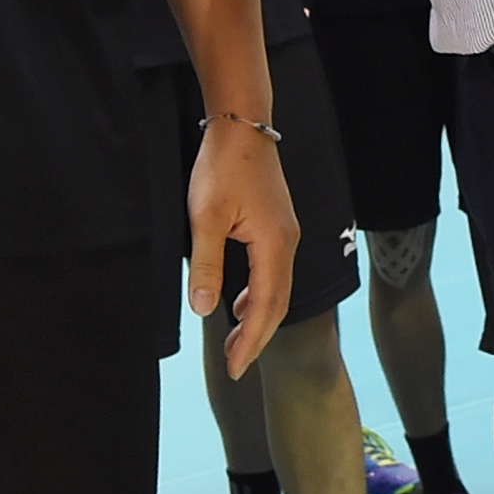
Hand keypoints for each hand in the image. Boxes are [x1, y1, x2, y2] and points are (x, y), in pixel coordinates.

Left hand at [188, 113, 297, 378]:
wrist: (242, 125)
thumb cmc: (222, 167)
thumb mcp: (205, 217)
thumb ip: (208, 264)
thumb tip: (206, 310)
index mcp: (274, 244)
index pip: (264, 306)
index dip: (249, 340)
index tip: (234, 368)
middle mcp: (288, 243)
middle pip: (278, 303)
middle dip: (257, 337)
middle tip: (235, 366)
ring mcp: (287, 234)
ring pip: (279, 289)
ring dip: (259, 318)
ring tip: (236, 342)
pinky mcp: (279, 226)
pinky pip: (275, 273)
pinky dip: (260, 296)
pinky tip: (240, 302)